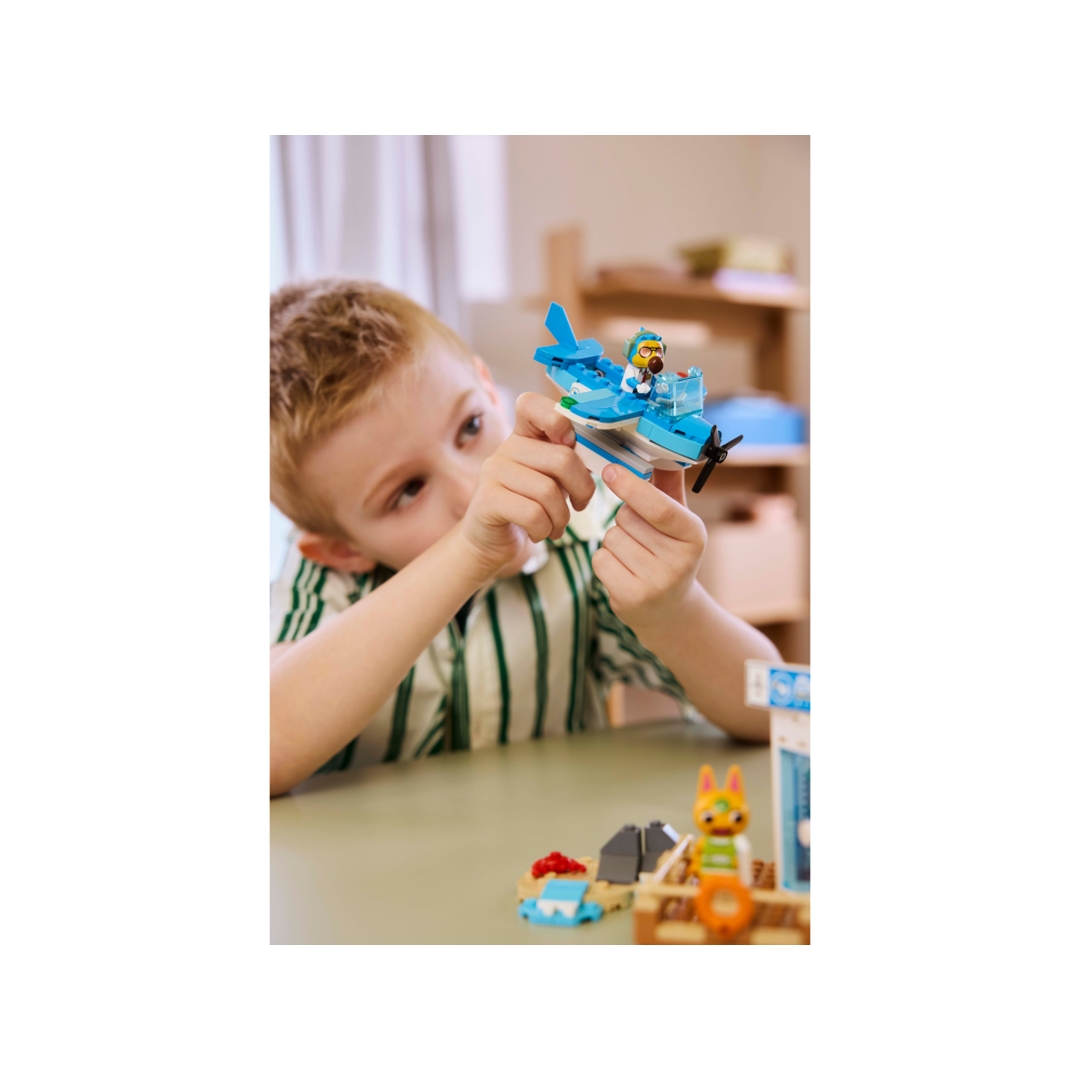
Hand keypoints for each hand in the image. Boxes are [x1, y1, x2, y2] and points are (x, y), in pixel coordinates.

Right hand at [458, 392, 595, 575]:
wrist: (490, 541)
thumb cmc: (529, 507)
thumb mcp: (553, 479)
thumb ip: (570, 462)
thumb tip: (600, 458)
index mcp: (523, 436)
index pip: (532, 404)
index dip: (558, 420)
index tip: (570, 445)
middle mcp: (506, 448)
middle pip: (561, 459)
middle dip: (582, 489)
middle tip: (579, 506)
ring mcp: (493, 472)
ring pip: (548, 491)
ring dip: (561, 518)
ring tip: (556, 526)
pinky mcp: (487, 500)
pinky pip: (533, 513)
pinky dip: (544, 529)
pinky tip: (538, 533)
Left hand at [591, 464, 707, 633]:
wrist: (669, 610)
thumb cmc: (669, 552)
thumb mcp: (678, 520)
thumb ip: (668, 484)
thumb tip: (662, 447)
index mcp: (694, 535)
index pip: (659, 508)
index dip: (631, 487)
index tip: (610, 470)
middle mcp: (679, 561)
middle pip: (626, 519)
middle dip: (625, 519)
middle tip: (641, 535)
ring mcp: (656, 583)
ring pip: (610, 538)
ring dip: (614, 541)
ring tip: (634, 555)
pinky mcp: (631, 599)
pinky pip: (600, 560)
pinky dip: (604, 561)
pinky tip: (623, 570)